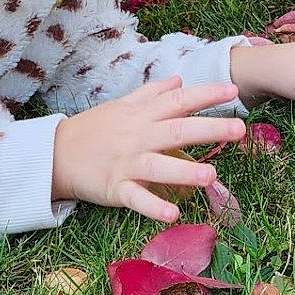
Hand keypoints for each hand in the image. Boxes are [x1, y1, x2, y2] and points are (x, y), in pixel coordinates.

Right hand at [51, 77, 247, 225]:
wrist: (55, 154)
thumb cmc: (93, 129)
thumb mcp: (121, 106)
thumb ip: (152, 94)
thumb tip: (179, 81)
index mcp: (142, 116)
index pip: (178, 101)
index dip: (205, 95)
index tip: (233, 90)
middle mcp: (138, 137)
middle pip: (176, 131)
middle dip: (208, 130)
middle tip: (239, 130)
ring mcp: (126, 163)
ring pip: (158, 166)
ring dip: (184, 171)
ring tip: (211, 176)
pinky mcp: (115, 188)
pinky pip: (136, 198)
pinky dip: (153, 206)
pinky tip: (173, 213)